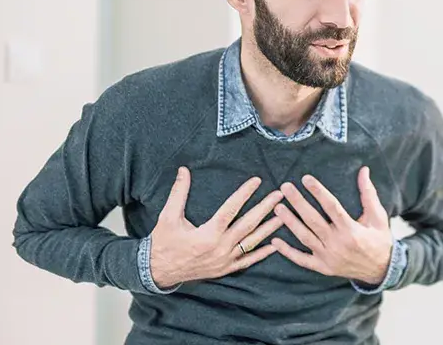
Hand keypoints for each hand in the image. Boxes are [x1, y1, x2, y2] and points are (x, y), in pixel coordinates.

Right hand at [149, 167, 283, 288]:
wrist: (158, 271)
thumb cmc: (163, 242)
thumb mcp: (167, 217)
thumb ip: (178, 193)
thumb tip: (183, 170)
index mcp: (207, 234)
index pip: (231, 209)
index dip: (245, 194)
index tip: (257, 181)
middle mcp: (220, 248)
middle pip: (248, 224)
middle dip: (265, 208)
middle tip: (280, 194)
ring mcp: (224, 261)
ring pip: (252, 242)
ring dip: (269, 229)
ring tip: (284, 215)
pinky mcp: (225, 269)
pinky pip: (248, 261)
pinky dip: (262, 254)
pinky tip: (275, 245)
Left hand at [272, 166, 392, 285]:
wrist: (382, 270)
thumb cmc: (379, 239)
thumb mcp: (378, 216)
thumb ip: (368, 193)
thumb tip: (364, 170)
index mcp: (351, 229)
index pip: (331, 206)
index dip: (318, 191)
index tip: (305, 179)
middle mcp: (338, 243)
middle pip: (313, 220)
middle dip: (298, 202)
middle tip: (285, 187)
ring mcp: (329, 257)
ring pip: (305, 238)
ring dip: (290, 222)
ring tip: (278, 208)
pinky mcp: (323, 268)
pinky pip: (302, 260)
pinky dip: (287, 252)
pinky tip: (275, 241)